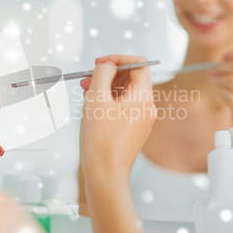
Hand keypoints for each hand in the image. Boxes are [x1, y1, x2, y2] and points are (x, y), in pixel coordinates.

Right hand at [79, 55, 155, 178]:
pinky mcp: (133, 129)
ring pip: (125, 93)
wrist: (105, 172)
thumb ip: (102, 74)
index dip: (118, 59)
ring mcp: (141, 119)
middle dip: (108, 74)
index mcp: (143, 97)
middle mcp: (147, 107)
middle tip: (87, 78)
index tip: (100, 63)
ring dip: (105, 88)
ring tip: (85, 92)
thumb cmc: (101, 139)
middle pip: (131, 79)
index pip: (139, 65)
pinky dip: (109, 101)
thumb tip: (107, 64)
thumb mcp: (96, 98)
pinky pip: (123, 107)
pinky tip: (92, 106)